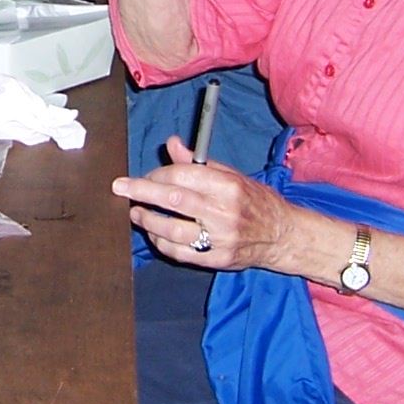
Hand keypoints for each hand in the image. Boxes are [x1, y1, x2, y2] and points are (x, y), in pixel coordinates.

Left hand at [113, 135, 302, 270]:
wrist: (282, 235)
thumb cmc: (254, 200)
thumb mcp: (231, 175)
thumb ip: (197, 163)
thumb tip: (171, 143)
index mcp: (227, 186)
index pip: (182, 177)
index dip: (157, 175)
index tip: (143, 176)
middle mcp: (224, 212)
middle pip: (174, 200)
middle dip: (141, 193)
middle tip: (120, 188)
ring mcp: (221, 239)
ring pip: (174, 230)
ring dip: (148, 221)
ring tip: (136, 214)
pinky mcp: (218, 260)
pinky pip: (181, 253)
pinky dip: (162, 243)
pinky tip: (155, 234)